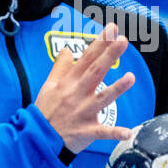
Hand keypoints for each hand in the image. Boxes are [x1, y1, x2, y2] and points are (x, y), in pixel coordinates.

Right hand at [35, 22, 134, 154]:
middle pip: (95, 72)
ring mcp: (82, 113)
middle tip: (122, 40)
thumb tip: (68, 49)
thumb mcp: (48, 86)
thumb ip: (60, 67)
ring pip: (102, 99)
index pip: (86, 58)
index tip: (111, 29)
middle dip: (109, 55)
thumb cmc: (45, 111)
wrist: (37, 139)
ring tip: (130, 77)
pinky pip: (102, 132)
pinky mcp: (86, 131)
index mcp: (69, 83)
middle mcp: (77, 95)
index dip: (100, 43)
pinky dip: (115, 133)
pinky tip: (127, 132)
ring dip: (117, 88)